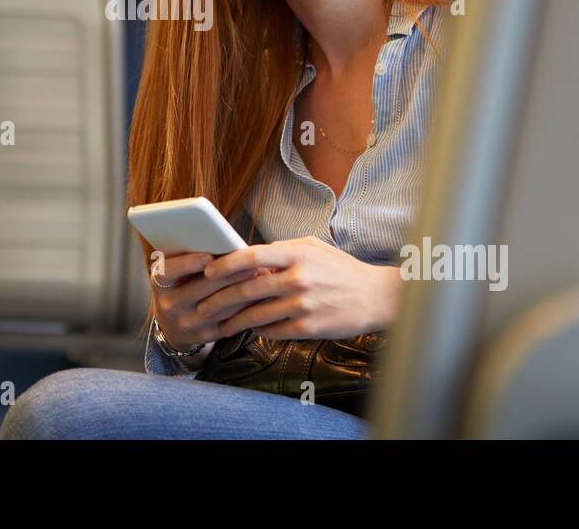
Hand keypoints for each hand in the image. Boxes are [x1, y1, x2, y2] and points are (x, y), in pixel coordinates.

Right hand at [150, 250, 272, 348]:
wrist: (174, 324)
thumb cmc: (181, 284)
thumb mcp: (176, 271)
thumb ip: (189, 256)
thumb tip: (221, 241)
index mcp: (159, 283)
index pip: (167, 272)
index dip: (187, 264)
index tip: (208, 256)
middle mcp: (168, 305)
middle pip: (201, 288)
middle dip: (228, 274)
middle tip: (251, 262)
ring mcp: (186, 323)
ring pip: (219, 306)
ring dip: (242, 289)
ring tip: (261, 275)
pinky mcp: (204, 335)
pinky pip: (229, 320)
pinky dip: (246, 307)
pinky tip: (259, 296)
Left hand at [197, 235, 401, 338]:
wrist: (375, 297)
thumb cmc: (341, 269)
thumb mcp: (314, 247)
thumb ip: (283, 248)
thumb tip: (251, 254)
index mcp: (297, 254)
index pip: (252, 256)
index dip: (225, 264)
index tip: (207, 272)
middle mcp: (298, 278)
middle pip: (247, 289)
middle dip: (219, 299)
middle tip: (202, 305)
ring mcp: (303, 304)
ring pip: (256, 314)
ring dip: (233, 320)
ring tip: (218, 324)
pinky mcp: (308, 327)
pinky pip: (272, 330)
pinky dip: (257, 330)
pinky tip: (248, 329)